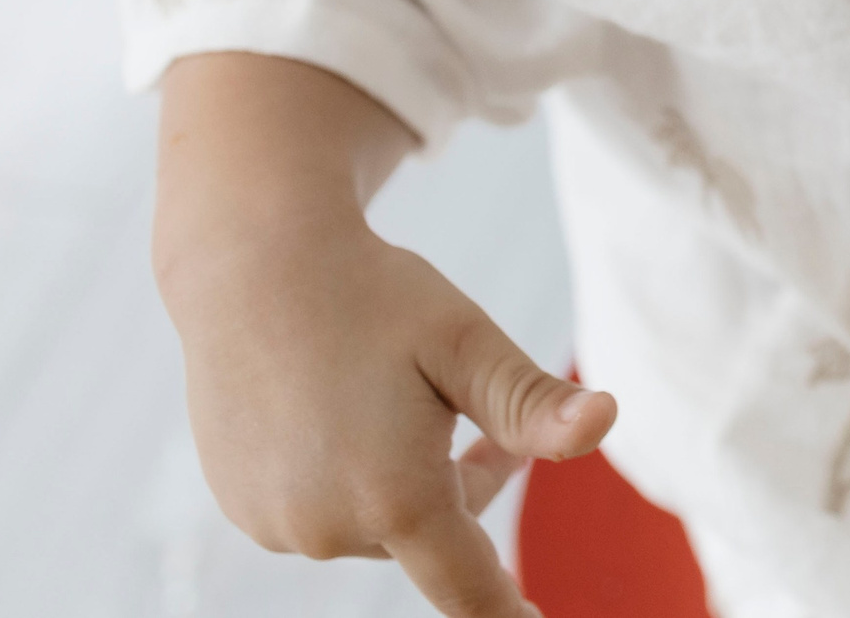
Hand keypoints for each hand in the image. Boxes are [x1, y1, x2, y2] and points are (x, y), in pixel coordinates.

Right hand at [163, 218, 615, 617]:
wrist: (252, 265)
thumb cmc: (372, 298)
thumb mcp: (465, 342)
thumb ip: (531, 403)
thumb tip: (606, 424)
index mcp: (396, 497)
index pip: (470, 590)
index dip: (508, 615)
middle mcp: (328, 529)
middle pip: (432, 535)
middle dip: (459, 480)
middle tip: (453, 399)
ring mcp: (277, 525)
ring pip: (376, 521)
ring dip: (399, 477)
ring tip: (382, 390)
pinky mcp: (243, 509)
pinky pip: (322, 510)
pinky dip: (342, 474)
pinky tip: (325, 404)